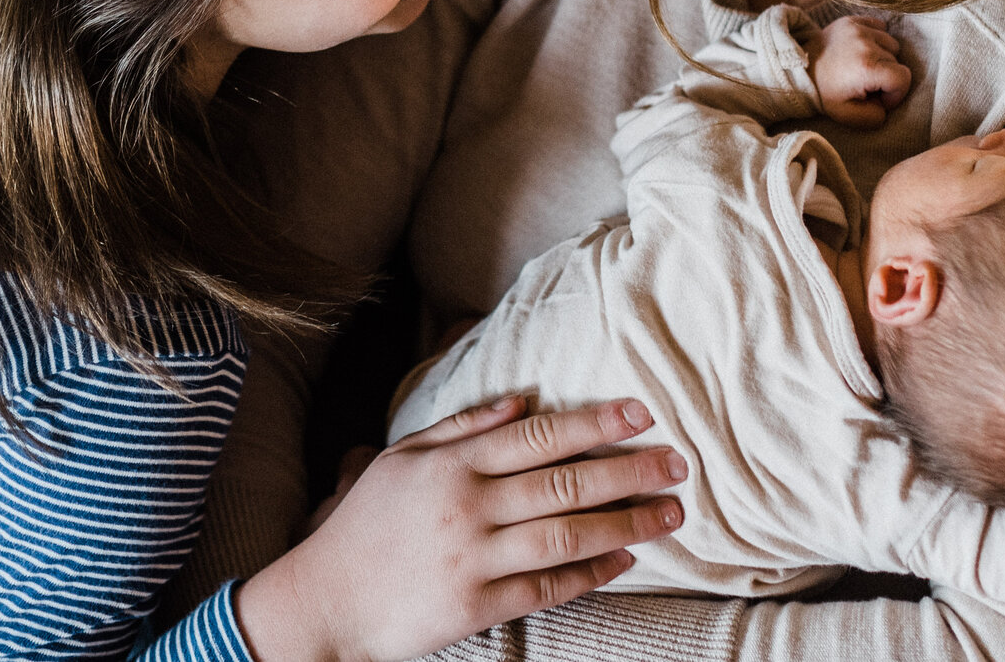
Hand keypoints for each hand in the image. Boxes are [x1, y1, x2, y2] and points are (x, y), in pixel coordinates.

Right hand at [235, 396, 686, 661]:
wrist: (324, 599)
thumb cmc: (363, 524)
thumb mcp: (401, 459)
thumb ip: (462, 425)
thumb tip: (522, 399)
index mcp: (452, 464)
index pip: (539, 435)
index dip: (595, 422)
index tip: (642, 414)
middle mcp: (468, 506)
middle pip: (565, 482)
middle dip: (629, 470)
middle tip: (680, 464)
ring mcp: (475, 559)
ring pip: (567, 535)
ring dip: (626, 523)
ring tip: (671, 513)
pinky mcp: (478, 606)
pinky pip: (548, 587)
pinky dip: (591, 574)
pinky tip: (625, 560)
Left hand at [807, 15, 909, 127]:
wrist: (799, 71)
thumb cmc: (824, 93)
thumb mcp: (849, 116)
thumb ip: (876, 117)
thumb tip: (887, 104)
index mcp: (867, 67)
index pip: (904, 78)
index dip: (896, 93)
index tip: (880, 98)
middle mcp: (866, 43)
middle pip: (897, 61)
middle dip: (886, 77)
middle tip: (866, 85)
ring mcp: (858, 28)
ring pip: (891, 44)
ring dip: (882, 57)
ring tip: (863, 67)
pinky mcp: (852, 20)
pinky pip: (880, 27)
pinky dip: (876, 39)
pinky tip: (862, 51)